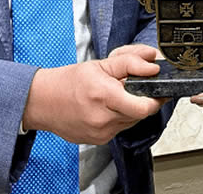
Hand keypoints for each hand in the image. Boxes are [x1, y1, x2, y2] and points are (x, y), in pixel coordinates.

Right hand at [23, 44, 166, 144]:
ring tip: (115, 97)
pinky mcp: (99, 140)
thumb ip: (130, 62)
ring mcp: (101, 132)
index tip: (159, 90)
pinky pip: (120, 129)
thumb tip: (153, 66)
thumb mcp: (100, 64)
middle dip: (141, 100)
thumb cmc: (69, 82)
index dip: (156, 99)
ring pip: (131, 122)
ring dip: (130, 109)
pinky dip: (119, 118)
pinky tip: (107, 108)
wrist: (43, 102)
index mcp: (104, 95)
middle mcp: (103, 118)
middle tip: (133, 89)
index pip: (144, 107)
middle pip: (140, 113)